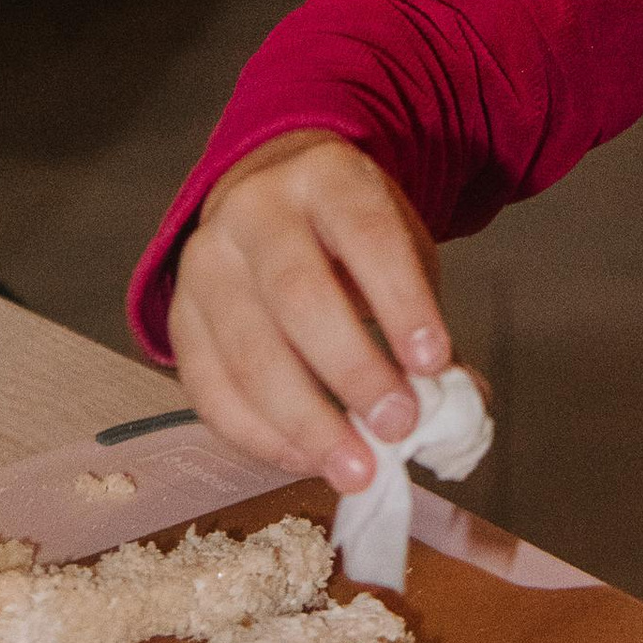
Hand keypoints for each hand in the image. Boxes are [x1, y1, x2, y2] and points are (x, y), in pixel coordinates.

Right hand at [167, 130, 452, 493]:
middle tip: (398, 426)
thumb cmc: (347, 237)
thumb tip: (463, 405)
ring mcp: (206, 263)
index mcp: (325, 175)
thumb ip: (423, 323)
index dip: (400, 299)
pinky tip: (306, 460)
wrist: (268, 198)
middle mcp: (254, 210)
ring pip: (249, 352)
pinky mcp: (179, 318)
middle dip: (352, 370)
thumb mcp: (398, 248)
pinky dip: (260, 436)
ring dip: (306, 422)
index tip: (433, 363)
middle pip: (299, 294)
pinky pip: (210, 390)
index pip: (367, 233)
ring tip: (356, 468)